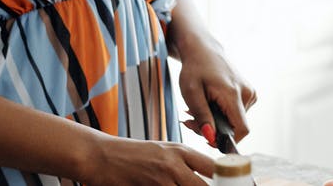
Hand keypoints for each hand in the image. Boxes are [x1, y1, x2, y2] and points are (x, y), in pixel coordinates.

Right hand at [81, 135, 213, 185]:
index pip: (214, 167)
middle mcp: (173, 165)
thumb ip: (187, 163)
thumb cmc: (132, 154)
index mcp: (181, 151)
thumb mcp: (164, 151)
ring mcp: (160, 180)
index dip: (225, 180)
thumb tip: (211, 174)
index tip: (232, 184)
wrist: (100, 155)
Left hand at [176, 32, 257, 143]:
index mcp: (234, 94)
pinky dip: (221, 114)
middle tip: (190, 120)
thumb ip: (202, 116)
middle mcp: (247, 94)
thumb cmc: (195, 68)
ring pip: (235, 121)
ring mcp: (250, 93)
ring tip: (197, 110)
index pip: (242, 129)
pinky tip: (208, 105)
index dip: (227, 140)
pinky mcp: (248, 93)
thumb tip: (211, 138)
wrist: (204, 50)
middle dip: (213, 129)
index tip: (208, 138)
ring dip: (215, 121)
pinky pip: (237, 113)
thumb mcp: (191, 93)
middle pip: (235, 126)